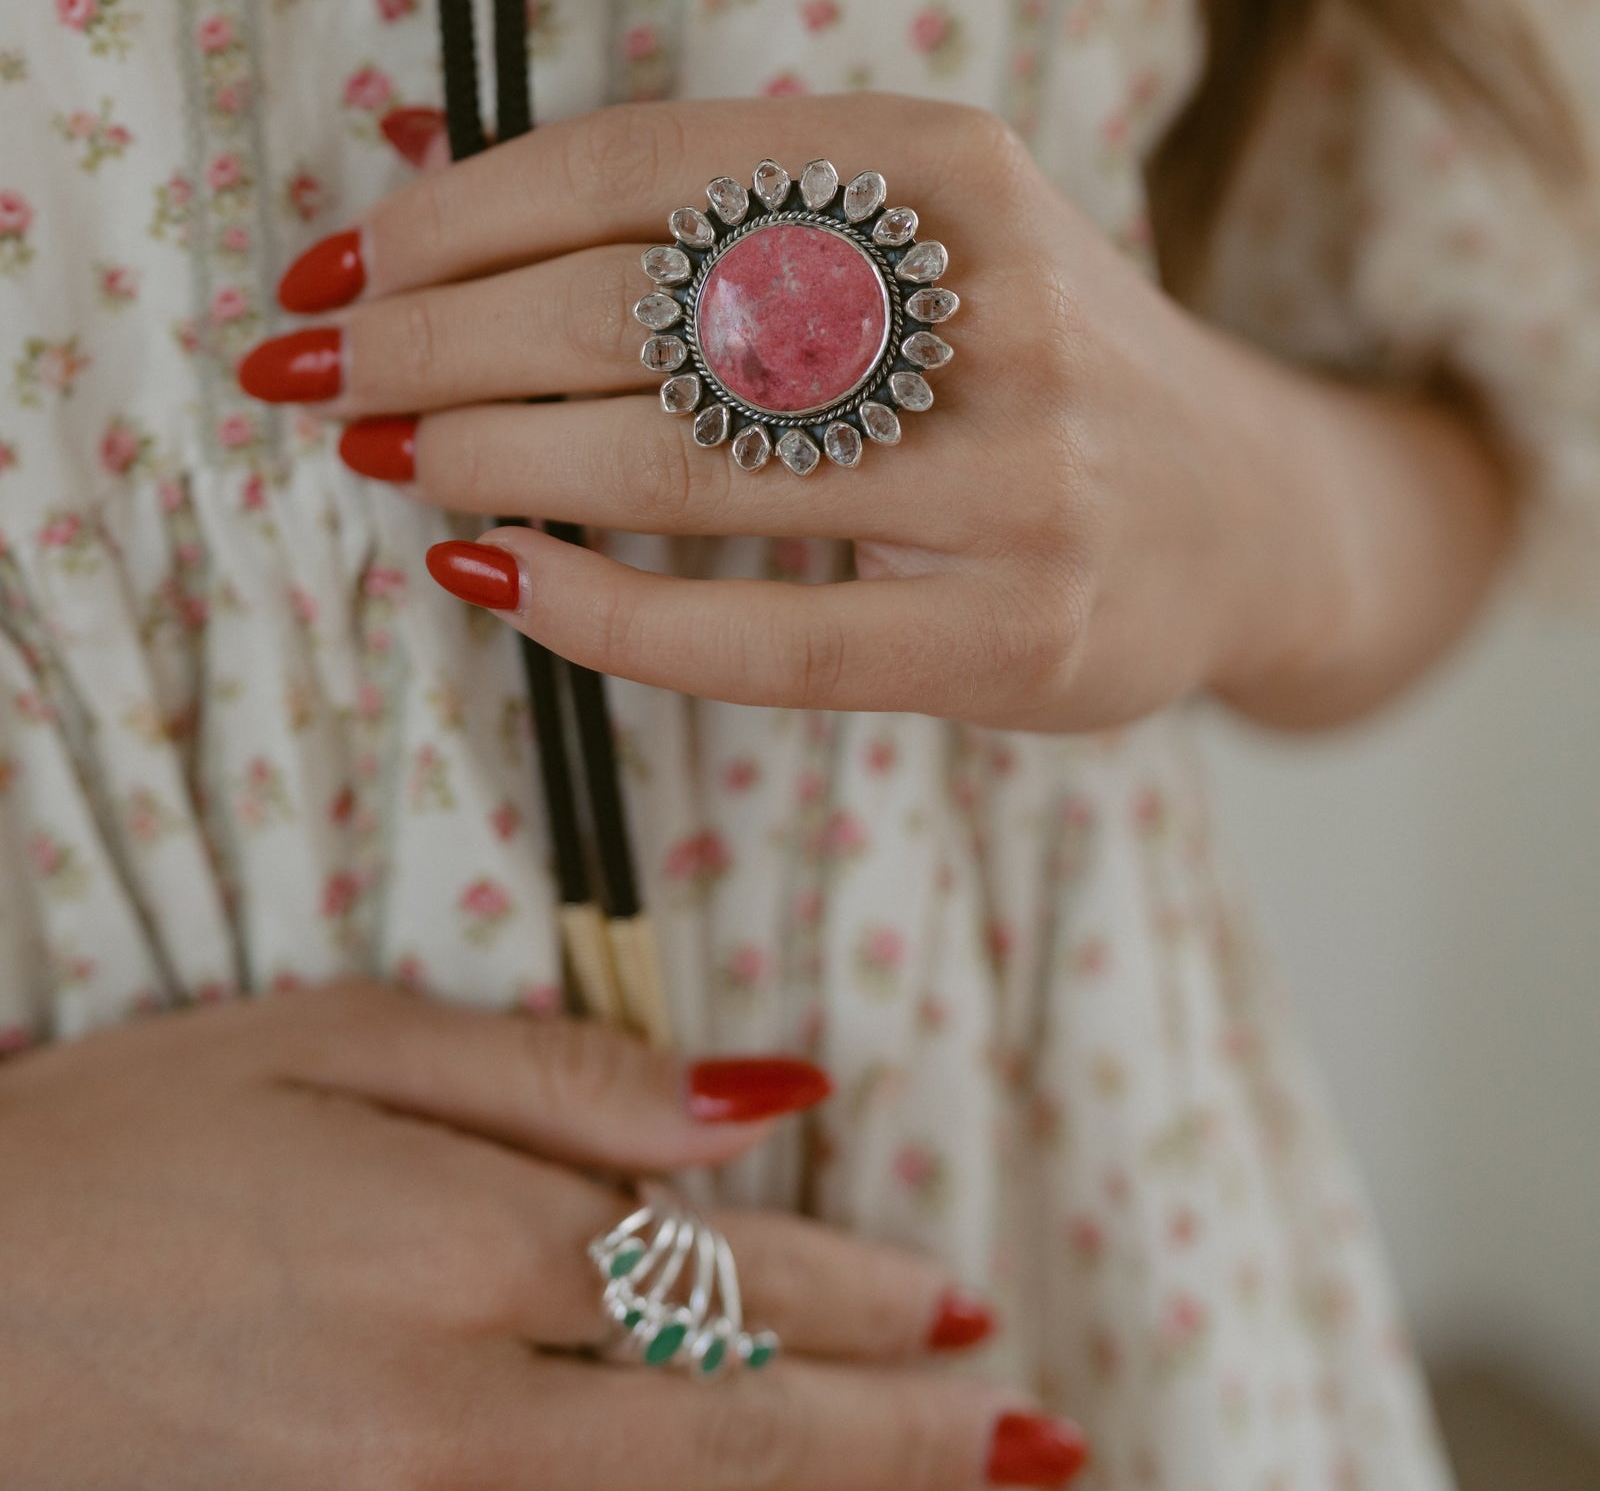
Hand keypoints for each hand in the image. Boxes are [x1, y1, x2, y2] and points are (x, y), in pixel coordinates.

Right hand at [0, 982, 1084, 1487]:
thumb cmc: (131, 1143)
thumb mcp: (334, 1044)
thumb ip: (556, 1077)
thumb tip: (768, 1093)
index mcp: (461, 1249)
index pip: (725, 1278)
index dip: (865, 1297)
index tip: (963, 1300)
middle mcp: (460, 1415)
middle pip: (738, 1432)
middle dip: (906, 1441)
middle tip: (1038, 1433)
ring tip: (963, 1490)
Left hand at [238, 92, 1333, 733]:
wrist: (1244, 512)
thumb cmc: (1021, 354)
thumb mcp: (902, 230)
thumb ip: (690, 202)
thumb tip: (405, 160)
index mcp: (946, 159)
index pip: (647, 161)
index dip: (463, 209)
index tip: (340, 260)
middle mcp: (991, 297)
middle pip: (641, 304)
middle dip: (440, 334)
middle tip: (319, 366)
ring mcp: (1017, 474)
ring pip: (681, 457)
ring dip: (490, 453)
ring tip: (390, 450)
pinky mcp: (1015, 634)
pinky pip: (757, 633)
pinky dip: (593, 606)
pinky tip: (487, 575)